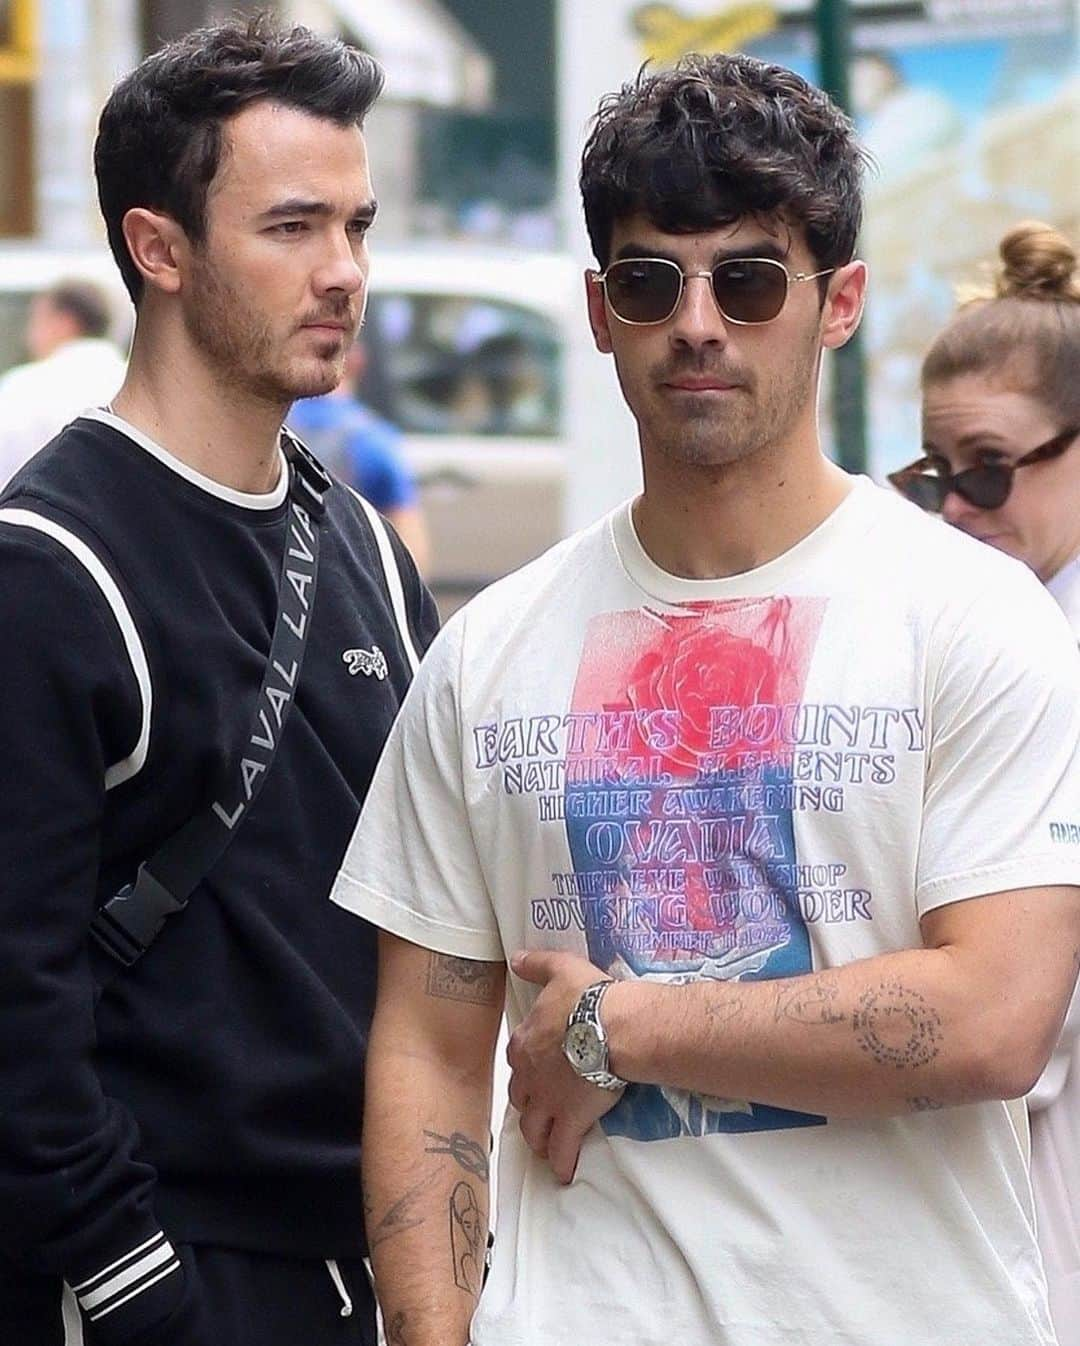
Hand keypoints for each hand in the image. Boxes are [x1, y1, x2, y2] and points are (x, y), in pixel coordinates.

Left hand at [507, 949, 625, 1183]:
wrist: (613, 1028)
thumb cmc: (588, 997)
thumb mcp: (560, 969)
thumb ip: (537, 964)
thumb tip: (515, 957)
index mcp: (525, 1042)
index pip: (516, 1060)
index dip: (526, 1068)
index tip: (535, 1073)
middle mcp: (530, 1076)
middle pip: (521, 1098)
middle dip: (529, 1107)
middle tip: (540, 1112)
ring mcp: (549, 1101)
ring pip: (534, 1128)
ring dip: (538, 1138)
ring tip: (546, 1146)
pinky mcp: (571, 1120)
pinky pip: (562, 1149)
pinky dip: (561, 1163)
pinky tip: (564, 1173)